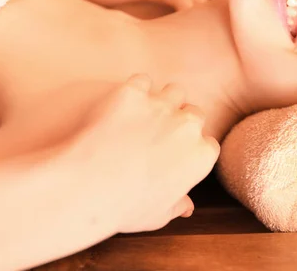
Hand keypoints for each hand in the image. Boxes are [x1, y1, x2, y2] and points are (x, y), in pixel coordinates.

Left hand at [70, 75, 219, 232]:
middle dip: (182, 121)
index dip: (192, 149)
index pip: (208, 144)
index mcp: (200, 156)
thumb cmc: (123, 207)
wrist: (88, 186)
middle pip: (195, 114)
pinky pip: (142, 81)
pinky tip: (126, 102)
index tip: (177, 154)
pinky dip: (136, 89)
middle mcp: (187, 127)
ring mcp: (160, 106)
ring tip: (146, 112)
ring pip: (174, 91)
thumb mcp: (158, 215)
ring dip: (164, 100)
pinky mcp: (133, 93)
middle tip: (161, 132)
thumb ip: (177, 205)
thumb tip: (186, 206)